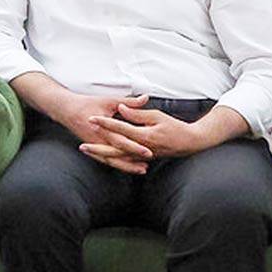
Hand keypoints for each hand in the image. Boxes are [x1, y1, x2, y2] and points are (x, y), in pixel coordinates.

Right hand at [57, 93, 153, 174]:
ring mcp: (93, 144)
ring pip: (111, 160)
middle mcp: (97, 139)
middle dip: (132, 161)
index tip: (148, 151)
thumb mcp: (109, 101)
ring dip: (126, 166)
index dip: (135, 147)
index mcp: (101, 127)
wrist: (66, 109)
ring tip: (141, 170)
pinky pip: (105, 158)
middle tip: (146, 166)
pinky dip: (117, 164)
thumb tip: (146, 98)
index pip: (120, 140)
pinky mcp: (92, 147)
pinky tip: (127, 167)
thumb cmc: (86, 103)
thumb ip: (129, 102)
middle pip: (116, 154)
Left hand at [88, 103, 207, 159]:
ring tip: (87, 152)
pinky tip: (102, 158)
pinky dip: (113, 160)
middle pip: (115, 150)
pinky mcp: (144, 159)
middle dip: (97, 148)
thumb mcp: (157, 116)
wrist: (190, 143)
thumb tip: (121, 109)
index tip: (91, 118)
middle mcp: (142, 149)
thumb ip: (137, 114)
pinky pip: (125, 161)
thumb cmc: (175, 127)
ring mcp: (142, 157)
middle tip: (81, 145)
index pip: (120, 129)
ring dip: (102, 155)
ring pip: (118, 159)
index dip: (105, 123)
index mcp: (144, 136)